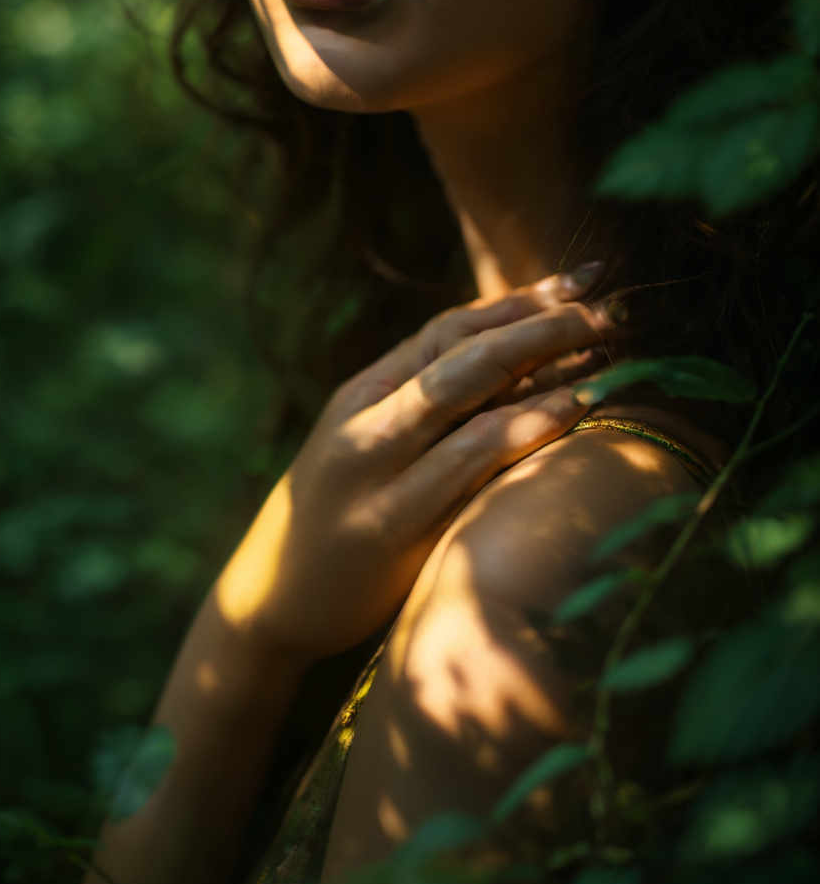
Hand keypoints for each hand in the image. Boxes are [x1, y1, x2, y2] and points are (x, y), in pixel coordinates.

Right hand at [216, 273, 612, 667]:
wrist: (270, 602)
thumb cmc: (341, 515)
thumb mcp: (369, 444)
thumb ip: (430, 404)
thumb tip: (529, 359)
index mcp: (363, 394)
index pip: (449, 327)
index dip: (520, 300)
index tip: (583, 281)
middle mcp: (368, 424)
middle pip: (465, 353)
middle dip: (543, 324)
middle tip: (612, 309)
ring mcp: (379, 476)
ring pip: (468, 402)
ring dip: (543, 370)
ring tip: (606, 352)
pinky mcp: (395, 531)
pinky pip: (469, 469)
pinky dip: (521, 432)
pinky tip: (569, 413)